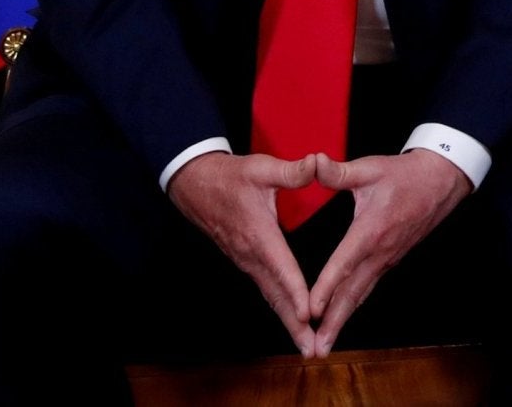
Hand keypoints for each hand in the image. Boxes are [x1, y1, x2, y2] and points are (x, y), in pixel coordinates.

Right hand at [167, 151, 320, 354]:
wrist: (195, 184)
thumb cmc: (231, 176)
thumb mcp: (261, 168)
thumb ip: (291, 171)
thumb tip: (317, 163)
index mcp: (259, 234)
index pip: (282, 268)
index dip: (296, 291)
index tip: (309, 313)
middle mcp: (251, 254)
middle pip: (276, 294)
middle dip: (294, 323)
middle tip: (312, 348)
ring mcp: (246, 260)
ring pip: (270, 296)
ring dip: (288, 320)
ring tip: (305, 343)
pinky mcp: (245, 261)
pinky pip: (265, 288)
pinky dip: (280, 306)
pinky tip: (292, 319)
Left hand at [303, 149, 473, 355]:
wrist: (442, 180)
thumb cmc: (405, 174)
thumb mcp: (371, 168)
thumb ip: (339, 171)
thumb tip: (312, 162)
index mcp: (371, 230)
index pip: (345, 263)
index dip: (327, 287)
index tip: (311, 310)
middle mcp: (380, 251)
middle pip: (353, 293)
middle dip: (333, 323)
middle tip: (316, 350)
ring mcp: (388, 259)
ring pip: (361, 295)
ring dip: (342, 321)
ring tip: (324, 345)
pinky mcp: (391, 259)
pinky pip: (368, 288)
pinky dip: (352, 307)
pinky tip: (341, 319)